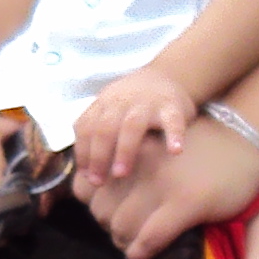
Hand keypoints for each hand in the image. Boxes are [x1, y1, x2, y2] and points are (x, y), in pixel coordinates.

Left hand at [71, 70, 194, 187]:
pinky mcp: (172, 106)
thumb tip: (85, 176)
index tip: (87, 177)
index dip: (83, 153)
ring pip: (132, 124)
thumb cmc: (133, 106)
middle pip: (105, 128)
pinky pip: (173, 121)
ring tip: (121, 174)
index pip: (86, 127)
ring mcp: (147, 103)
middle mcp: (122, 101)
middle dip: (98, 156)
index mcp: (104, 104)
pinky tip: (175, 152)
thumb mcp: (110, 111)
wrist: (167, 75)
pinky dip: (174, 136)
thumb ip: (96, 135)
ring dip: (124, 150)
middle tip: (98, 182)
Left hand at [79, 114, 258, 258]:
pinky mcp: (184, 203)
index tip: (110, 213)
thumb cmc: (200, 150)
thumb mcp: (154, 150)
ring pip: (121, 227)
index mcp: (129, 151)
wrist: (245, 142)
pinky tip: (143, 256)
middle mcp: (139, 165)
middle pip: (100, 211)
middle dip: (110, 229)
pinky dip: (141, 252)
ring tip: (136, 246)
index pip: (85, 187)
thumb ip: (129, 167)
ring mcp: (161, 184)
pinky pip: (150, 237)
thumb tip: (99, 202)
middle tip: (126, 235)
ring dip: (125, 243)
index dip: (93, 207)